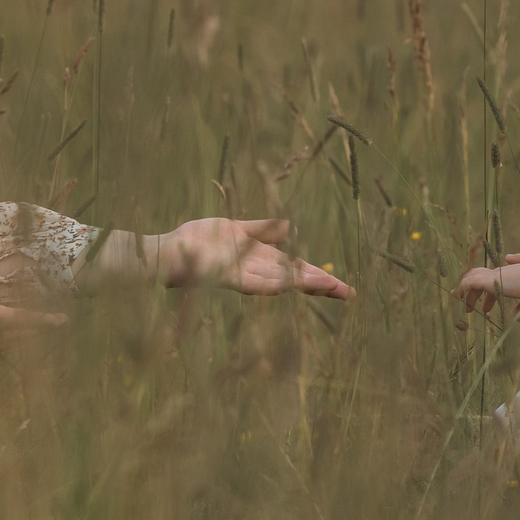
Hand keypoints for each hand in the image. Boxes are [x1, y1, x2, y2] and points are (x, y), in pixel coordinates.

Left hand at [154, 217, 352, 299]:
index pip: (296, 268)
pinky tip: (287, 285)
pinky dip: (270, 284)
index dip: (319, 275)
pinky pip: (252, 282)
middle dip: (321, 284)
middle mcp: (256, 269)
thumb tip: (291, 226)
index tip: (342, 285)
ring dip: (303, 284)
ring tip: (329, 287)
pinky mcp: (226, 276)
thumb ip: (263, 228)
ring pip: (280, 280)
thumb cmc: (199, 241)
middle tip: (348, 292)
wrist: (170, 251)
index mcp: (260, 258)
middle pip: (295, 277)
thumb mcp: (237, 229)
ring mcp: (243, 274)